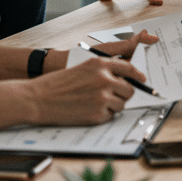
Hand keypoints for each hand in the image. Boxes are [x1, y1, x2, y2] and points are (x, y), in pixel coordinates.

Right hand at [28, 32, 157, 124]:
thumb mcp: (82, 67)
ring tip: (95, 103)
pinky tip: (88, 111)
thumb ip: (102, 70)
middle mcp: (105, 79)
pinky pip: (110, 116)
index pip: (129, 68)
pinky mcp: (97, 114)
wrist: (38, 98)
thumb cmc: (57, 83)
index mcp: (100, 64)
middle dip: (124, 93)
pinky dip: (103, 115)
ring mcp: (102, 97)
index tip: (142, 80)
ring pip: (122, 104)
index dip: (138, 75)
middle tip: (113, 96)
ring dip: (113, 105)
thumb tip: (122, 78)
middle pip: (130, 89)